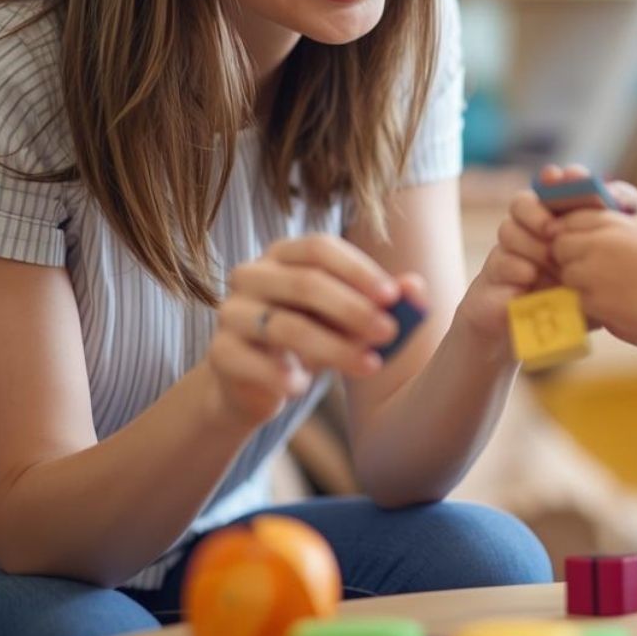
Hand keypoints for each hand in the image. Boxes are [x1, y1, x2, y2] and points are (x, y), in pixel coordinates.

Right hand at [207, 235, 421, 427]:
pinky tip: (302, 387)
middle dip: (352, 309)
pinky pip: (251, 361)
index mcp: (284, 255)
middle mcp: (252, 275)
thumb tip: (416, 288)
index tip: (393, 297)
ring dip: (333, 347)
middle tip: (389, 332)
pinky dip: (280, 375)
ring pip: (284, 326)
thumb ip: (381, 301)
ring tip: (370, 366)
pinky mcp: (219, 353)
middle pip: (304, 283)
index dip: (357, 270)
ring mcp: (231, 312)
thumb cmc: (311, 338)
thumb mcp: (347, 319)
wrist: (257, 384)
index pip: (319, 248)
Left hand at [547, 180, 636, 351]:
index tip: (585, 250)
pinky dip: (590, 305)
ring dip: (579, 284)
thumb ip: (617, 214)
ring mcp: (595, 270)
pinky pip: (575, 300)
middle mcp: (600, 240)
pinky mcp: (594, 300)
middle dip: (571, 259)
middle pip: (559, 246)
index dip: (572, 236)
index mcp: (612, 220)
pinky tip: (615, 305)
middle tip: (595, 273)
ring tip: (609, 290)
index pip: (568, 220)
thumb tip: (595, 203)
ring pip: (565, 274)